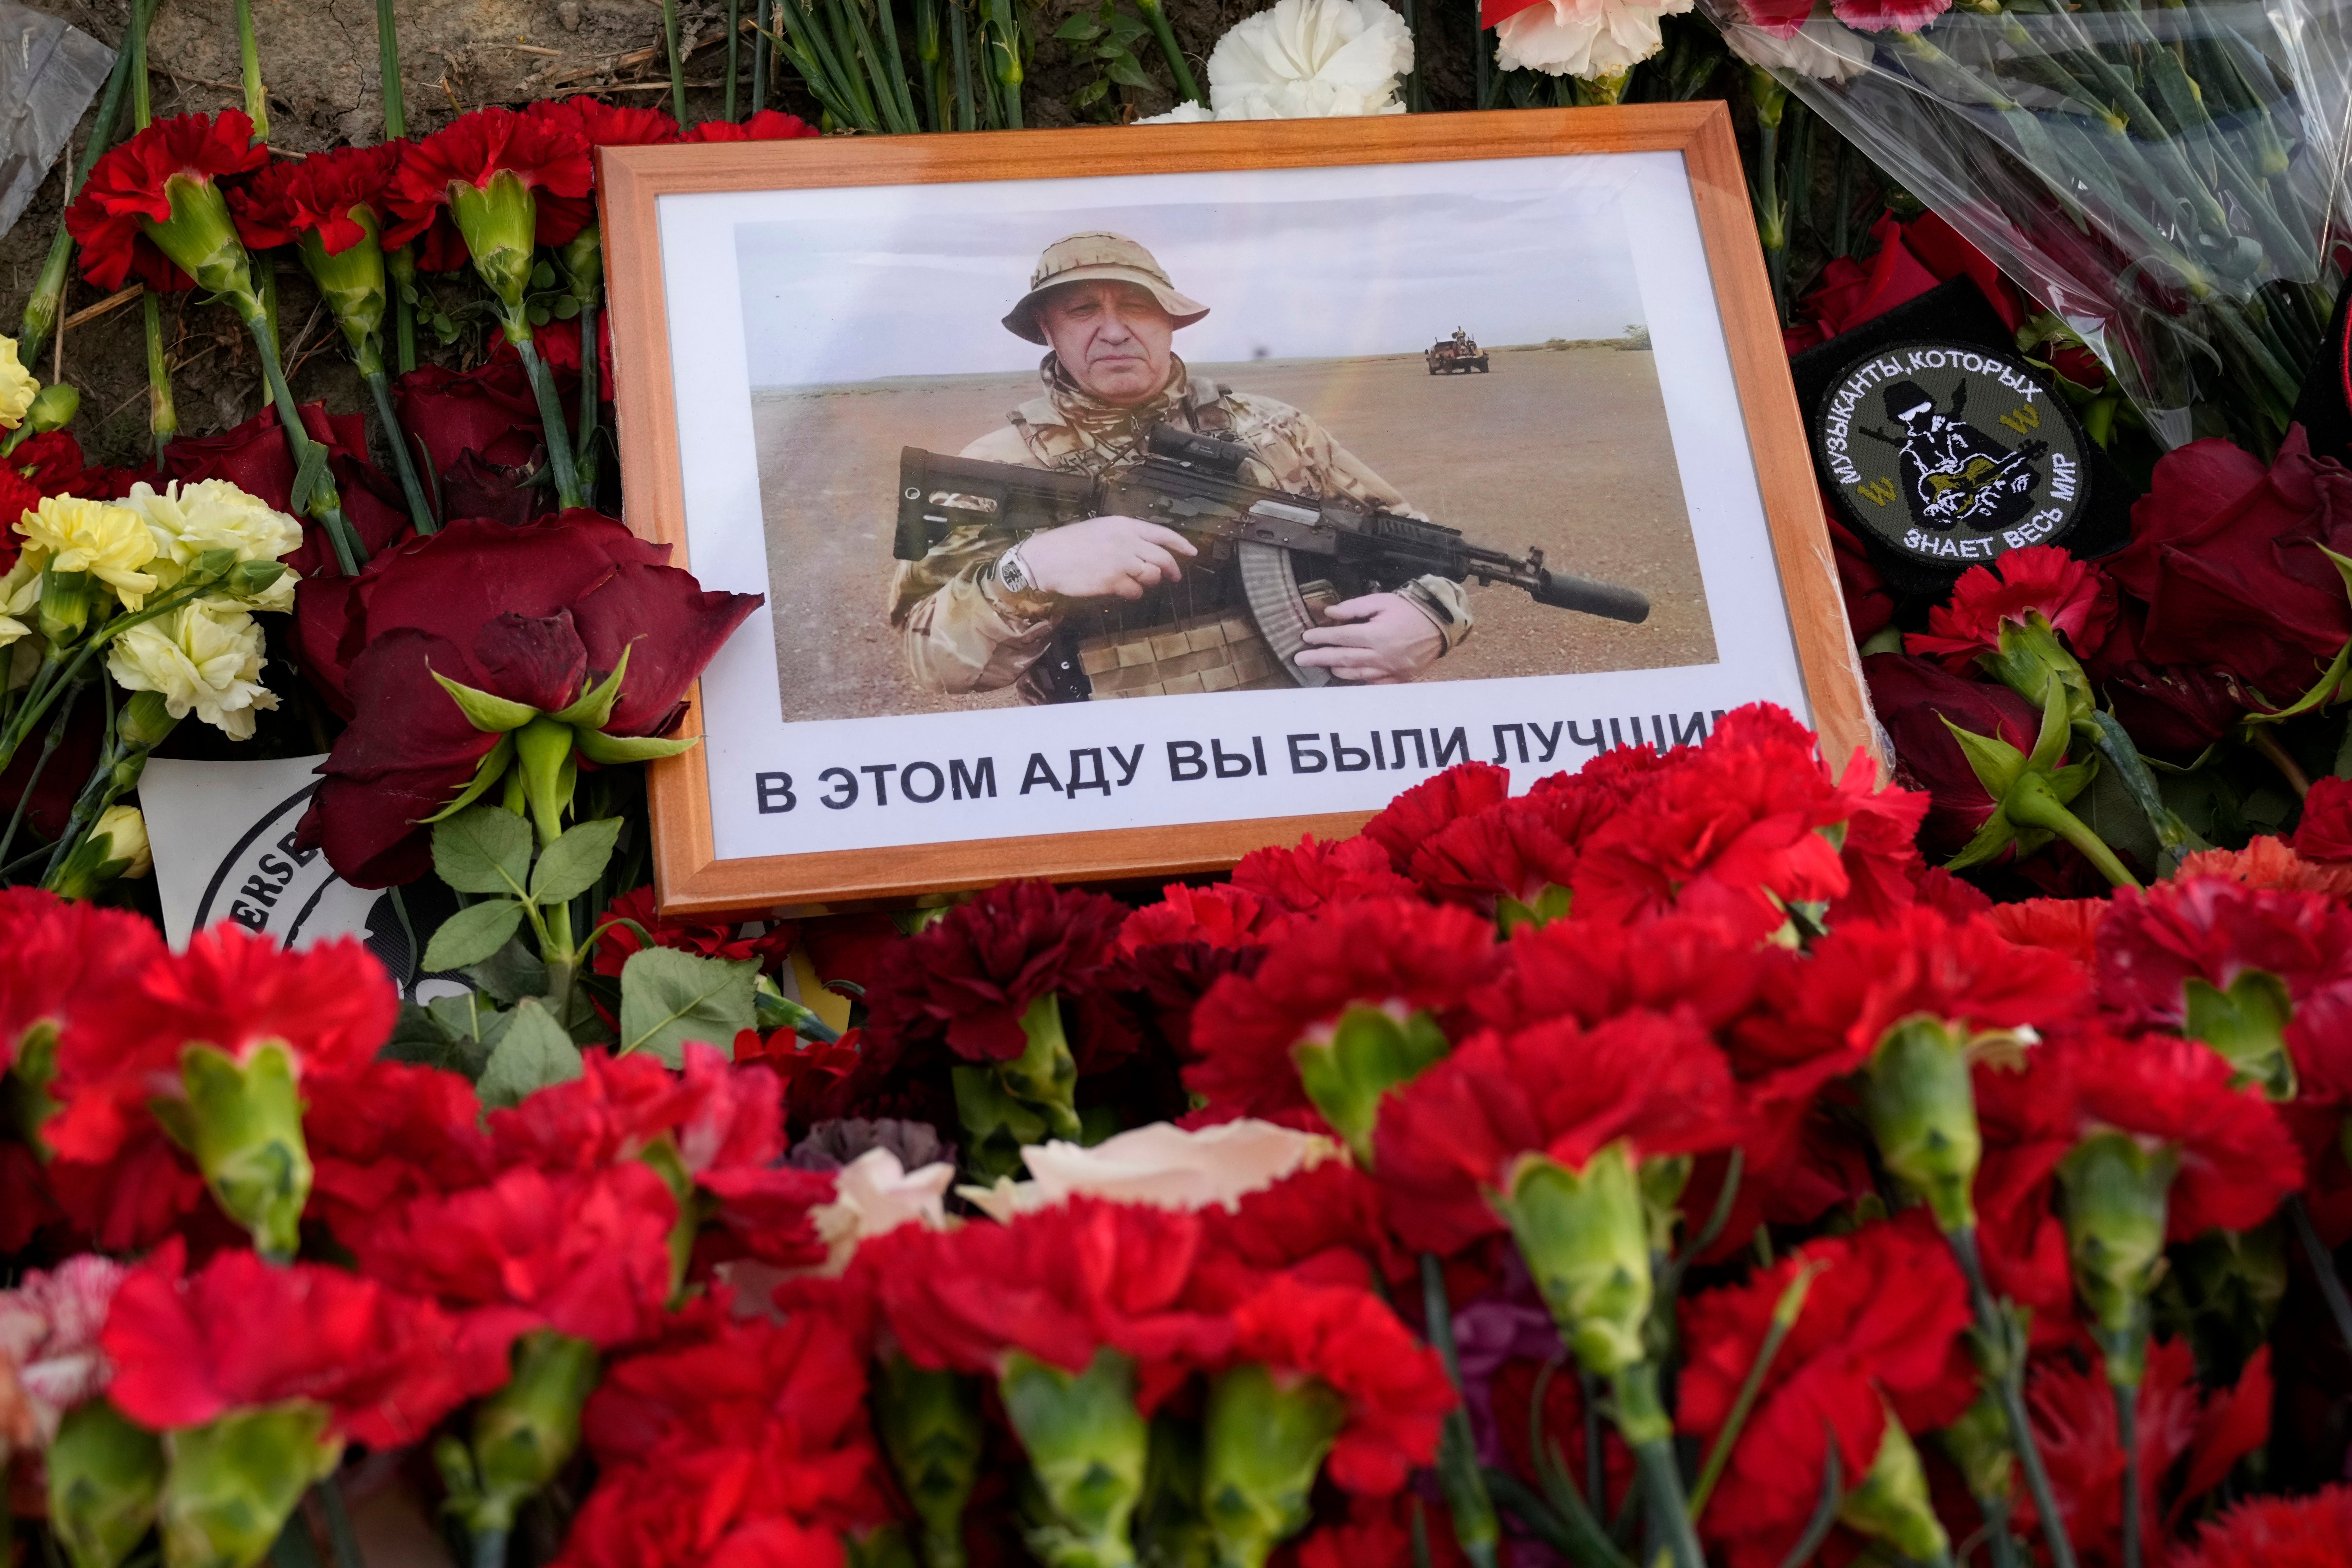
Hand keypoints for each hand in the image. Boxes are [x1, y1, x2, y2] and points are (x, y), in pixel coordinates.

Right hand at [1015, 516, 1197, 600]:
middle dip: (1172, 569)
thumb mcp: (1099, 528)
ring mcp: (1121, 562)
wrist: (1045, 559)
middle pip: (1162, 557)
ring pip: (1151, 575)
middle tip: (1175, 576)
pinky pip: (1135, 591)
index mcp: (1123, 525)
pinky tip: (1122, 589)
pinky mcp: (1113, 581)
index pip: (1162, 533)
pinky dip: (1133, 593)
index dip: (1181, 543)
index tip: (1192, 551)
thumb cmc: (1068, 544)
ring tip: (1136, 580)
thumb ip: (1124, 536)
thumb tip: (1145, 548)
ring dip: (1148, 581)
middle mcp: (1126, 542)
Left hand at [1294, 593, 1443, 682]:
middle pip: (1343, 658)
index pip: (1342, 637)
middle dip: (1319, 658)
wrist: (1441, 624)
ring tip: (1323, 665)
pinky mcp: (1399, 677)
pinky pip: (1375, 684)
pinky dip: (1360, 681)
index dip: (1322, 637)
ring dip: (1337, 669)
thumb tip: (1330, 613)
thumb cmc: (1411, 609)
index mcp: (1377, 635)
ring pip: (1356, 674)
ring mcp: (1390, 669)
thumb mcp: (1382, 601)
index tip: (1306, 638)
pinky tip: (1349, 677)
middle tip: (1300, 660)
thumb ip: (1354, 608)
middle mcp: (1382, 655)